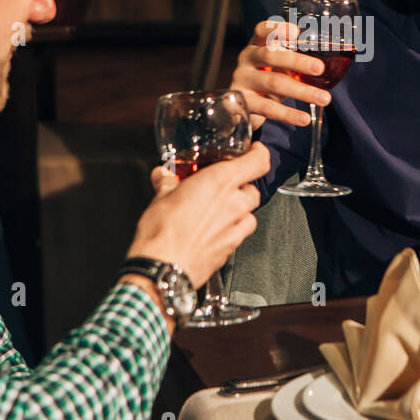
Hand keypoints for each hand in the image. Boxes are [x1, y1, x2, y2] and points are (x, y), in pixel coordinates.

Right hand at [129, 142, 270, 287]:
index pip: (259, 161)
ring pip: (250, 211)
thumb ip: (167, 182)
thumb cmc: (162, 233)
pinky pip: (241, 232)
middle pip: (254, 187)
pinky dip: (233, 228)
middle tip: (224, 185)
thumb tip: (164, 176)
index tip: (254, 151)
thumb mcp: (159, 198)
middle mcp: (234, 203)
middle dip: (242, 185)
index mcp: (220, 182)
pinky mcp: (232, 247)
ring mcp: (236, 226)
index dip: (259, 153)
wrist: (163, 269)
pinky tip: (216, 230)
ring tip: (218, 209)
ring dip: (239, 208)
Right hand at [229, 19, 330, 130]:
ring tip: (324, 98)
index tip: (296, 32)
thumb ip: (297, 60)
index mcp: (257, 44)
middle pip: (270, 56)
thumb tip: (338, 60)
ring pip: (273, 83)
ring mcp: (242, 80)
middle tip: (319, 68)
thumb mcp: (279, 66)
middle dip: (297, 62)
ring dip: (302, 91)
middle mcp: (247, 59)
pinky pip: (267, 108)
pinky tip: (304, 118)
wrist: (242, 106)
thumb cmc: (268, 78)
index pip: (262, 31)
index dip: (277, 29)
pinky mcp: (244, 102)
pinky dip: (288, 114)